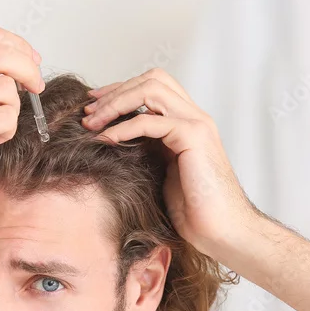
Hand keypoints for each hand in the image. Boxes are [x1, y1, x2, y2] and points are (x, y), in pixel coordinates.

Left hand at [81, 68, 257, 260]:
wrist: (221, 230)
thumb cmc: (194, 210)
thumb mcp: (162, 171)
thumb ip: (147, 149)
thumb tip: (111, 139)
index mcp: (188, 122)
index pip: (154, 86)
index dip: (121, 90)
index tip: (94, 107)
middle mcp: (195, 116)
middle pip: (151, 79)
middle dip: (115, 91)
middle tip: (88, 112)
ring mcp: (197, 124)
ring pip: (150, 90)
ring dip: (115, 103)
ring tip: (91, 123)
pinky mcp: (194, 137)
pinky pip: (149, 120)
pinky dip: (122, 127)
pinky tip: (105, 140)